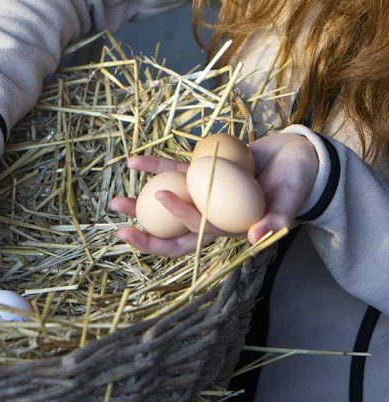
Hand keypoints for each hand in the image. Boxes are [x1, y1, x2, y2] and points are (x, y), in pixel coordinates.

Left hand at [110, 132, 317, 256]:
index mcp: (227, 228)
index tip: (160, 197)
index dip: (176, 221)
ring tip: (113, 203)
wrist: (297, 157)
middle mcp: (209, 216)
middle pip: (172, 231)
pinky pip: (173, 172)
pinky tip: (133, 162)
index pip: (195, 233)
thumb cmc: (296, 182)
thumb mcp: (291, 200)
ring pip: (165, 202)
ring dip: (139, 204)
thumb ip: (278, 219)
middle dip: (146, 235)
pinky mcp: (201, 175)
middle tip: (119, 229)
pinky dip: (154, 168)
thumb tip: (258, 238)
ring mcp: (202, 196)